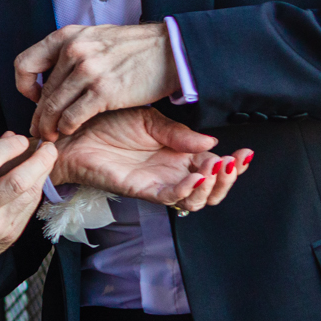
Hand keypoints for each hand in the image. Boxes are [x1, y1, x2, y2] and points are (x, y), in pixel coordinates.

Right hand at [0, 131, 57, 283]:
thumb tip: (8, 137)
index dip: (8, 146)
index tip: (18, 139)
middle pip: (17, 181)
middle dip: (40, 160)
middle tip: (48, 148)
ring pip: (29, 194)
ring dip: (43, 174)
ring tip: (46, 160)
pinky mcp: (6, 237)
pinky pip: (28, 208)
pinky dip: (35, 191)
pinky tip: (35, 181)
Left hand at [16, 23, 179, 139]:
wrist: (173, 50)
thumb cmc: (136, 47)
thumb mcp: (95, 37)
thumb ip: (72, 52)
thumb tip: (53, 75)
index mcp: (67, 36)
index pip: (25, 64)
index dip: (24, 85)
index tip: (35, 96)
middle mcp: (73, 51)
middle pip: (42, 92)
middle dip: (38, 114)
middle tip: (39, 128)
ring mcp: (87, 71)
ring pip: (52, 107)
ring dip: (48, 126)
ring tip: (49, 136)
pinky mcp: (103, 91)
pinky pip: (72, 116)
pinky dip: (66, 127)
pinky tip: (68, 131)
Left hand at [54, 107, 251, 210]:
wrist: (75, 133)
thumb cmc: (108, 124)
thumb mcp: (151, 121)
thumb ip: (180, 133)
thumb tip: (212, 141)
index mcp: (181, 154)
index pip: (216, 166)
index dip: (235, 164)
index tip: (245, 153)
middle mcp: (174, 172)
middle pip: (212, 189)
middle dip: (229, 179)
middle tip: (233, 163)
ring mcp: (159, 183)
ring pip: (196, 199)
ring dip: (212, 186)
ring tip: (216, 168)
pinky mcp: (141, 190)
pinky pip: (170, 197)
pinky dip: (187, 190)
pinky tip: (197, 176)